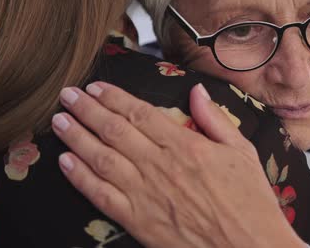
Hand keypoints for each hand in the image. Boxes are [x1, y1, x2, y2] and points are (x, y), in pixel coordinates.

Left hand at [52, 82, 304, 247]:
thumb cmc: (251, 201)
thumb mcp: (242, 152)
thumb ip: (214, 119)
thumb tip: (195, 91)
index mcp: (186, 146)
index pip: (140, 114)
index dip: (113, 98)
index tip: (95, 87)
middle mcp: (160, 166)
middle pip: (114, 131)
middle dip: (87, 110)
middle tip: (66, 95)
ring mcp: (146, 195)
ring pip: (102, 159)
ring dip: (77, 138)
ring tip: (59, 121)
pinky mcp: (139, 222)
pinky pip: (102, 196)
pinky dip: (81, 178)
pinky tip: (65, 163)